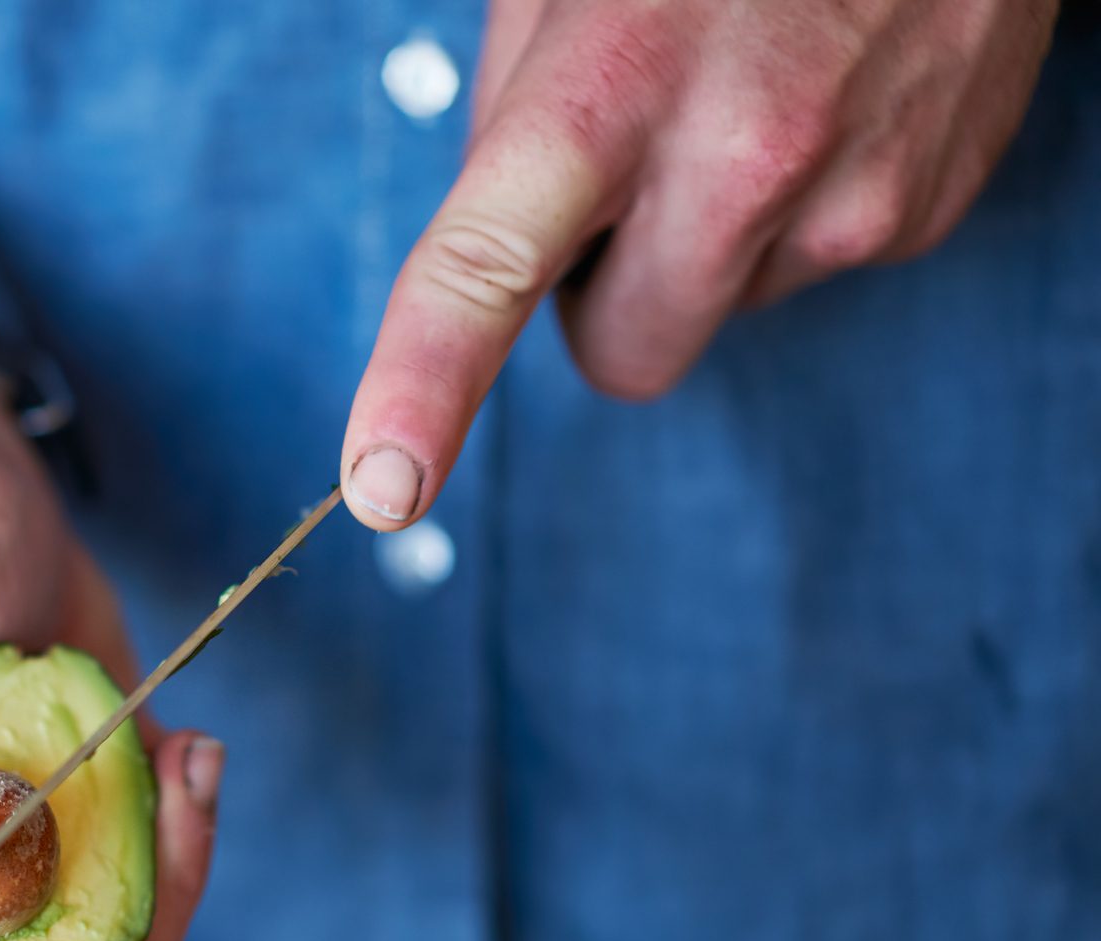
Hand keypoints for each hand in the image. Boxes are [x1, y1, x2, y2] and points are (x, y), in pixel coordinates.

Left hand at [340, 0, 1057, 528]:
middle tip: (632, 171)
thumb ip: (511, 115)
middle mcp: (739, 157)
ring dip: (708, 244)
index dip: (423, 387)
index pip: (486, 267)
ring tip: (746, 102)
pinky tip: (823, 103)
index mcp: (607, 87)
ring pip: (720, 316)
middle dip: (605, 293)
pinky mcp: (924, 209)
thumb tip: (493, 246)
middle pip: (620, 357)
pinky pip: (811, 270)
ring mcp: (850, 194)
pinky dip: (797, 213)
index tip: (383, 486)